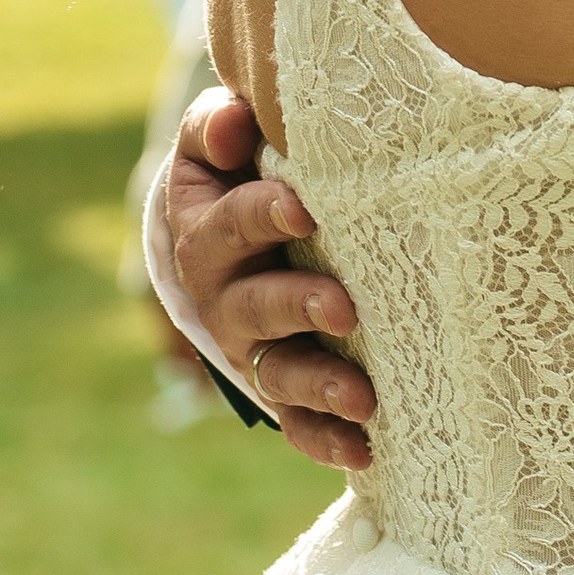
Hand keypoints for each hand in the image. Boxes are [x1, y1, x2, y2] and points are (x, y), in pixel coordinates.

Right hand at [165, 90, 377, 466]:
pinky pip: (298, 424)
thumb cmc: (237, 173)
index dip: (264, 215)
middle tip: (344, 308)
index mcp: (207, 235)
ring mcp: (255, 350)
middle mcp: (226, 301)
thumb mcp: (215, 144)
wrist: (231, 242)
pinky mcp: (283, 389)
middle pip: (256, 309)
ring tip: (363, 397)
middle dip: (298, 307)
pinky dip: (326, 440)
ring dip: (320, 386)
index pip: (230, 224)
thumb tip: (232, 126)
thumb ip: (216, 127)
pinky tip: (366, 448)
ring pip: (280, 374)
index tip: (307, 209)